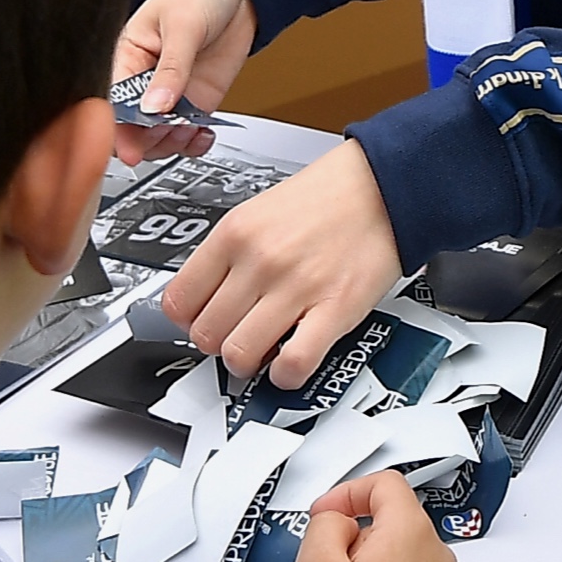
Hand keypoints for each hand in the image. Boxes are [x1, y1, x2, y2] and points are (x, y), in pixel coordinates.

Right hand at [109, 0, 255, 167]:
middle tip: (168, 133)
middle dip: (148, 138)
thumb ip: (171, 69)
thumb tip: (154, 108)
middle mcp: (146, 78)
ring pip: (160, 136)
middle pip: (133, 126)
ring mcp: (173, 91)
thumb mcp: (183, 25)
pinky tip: (201, 136)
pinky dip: (194, 141)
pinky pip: (188, 131)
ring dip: (172, 142)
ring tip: (187, 132)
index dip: (119, 127)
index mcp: (128, 54)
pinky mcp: (197, 98)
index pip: (114, 100)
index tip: (131, 145)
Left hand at [161, 141, 402, 387]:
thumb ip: (227, 255)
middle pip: (206, 334)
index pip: (178, 301)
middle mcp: (260, 260)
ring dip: (249, 363)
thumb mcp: (258, 212)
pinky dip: (287, 375)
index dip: (187, 322)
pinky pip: (293, 363)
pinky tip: (291, 361)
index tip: (200, 323)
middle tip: (237, 335)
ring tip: (264, 349)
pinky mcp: (335, 309)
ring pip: (239, 355)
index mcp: (234, 233)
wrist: (383, 186)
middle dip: (219, 344)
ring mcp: (296, 287)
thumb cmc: (326, 199)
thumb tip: (203, 298)